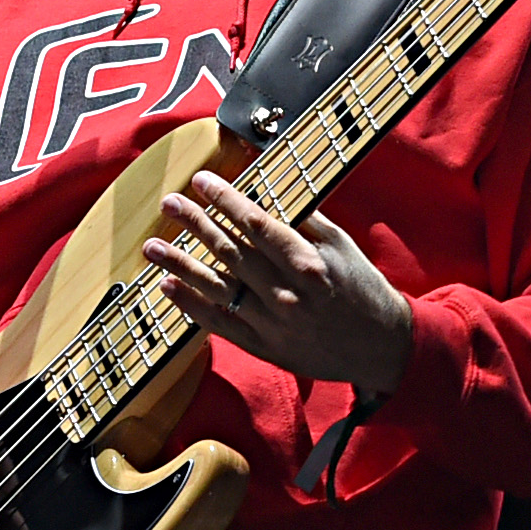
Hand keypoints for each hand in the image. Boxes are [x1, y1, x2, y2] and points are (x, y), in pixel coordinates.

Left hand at [143, 171, 412, 394]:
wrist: (380, 347)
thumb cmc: (362, 288)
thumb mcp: (342, 246)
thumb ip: (305, 220)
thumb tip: (267, 193)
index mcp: (307, 264)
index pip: (256, 225)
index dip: (225, 201)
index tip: (202, 181)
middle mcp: (285, 294)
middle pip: (229, 253)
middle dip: (195, 224)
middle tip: (169, 203)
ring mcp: (272, 324)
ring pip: (216, 289)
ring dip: (180, 265)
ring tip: (150, 247)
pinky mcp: (264, 348)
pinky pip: (220, 325)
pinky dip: (191, 307)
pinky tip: (168, 288)